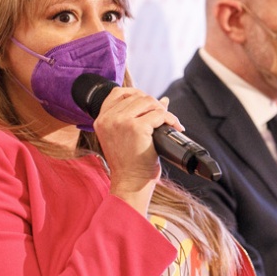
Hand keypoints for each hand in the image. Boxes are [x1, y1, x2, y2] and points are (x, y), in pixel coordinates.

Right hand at [93, 86, 182, 214]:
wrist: (130, 182)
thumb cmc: (129, 163)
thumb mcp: (125, 136)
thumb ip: (137, 116)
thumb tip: (164, 100)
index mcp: (101, 120)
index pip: (117, 93)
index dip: (136, 94)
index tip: (148, 104)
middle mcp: (108, 119)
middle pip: (137, 96)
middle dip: (154, 104)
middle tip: (164, 117)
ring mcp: (121, 122)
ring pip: (148, 102)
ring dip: (163, 110)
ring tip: (169, 122)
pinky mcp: (136, 127)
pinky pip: (159, 114)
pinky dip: (170, 119)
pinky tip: (174, 127)